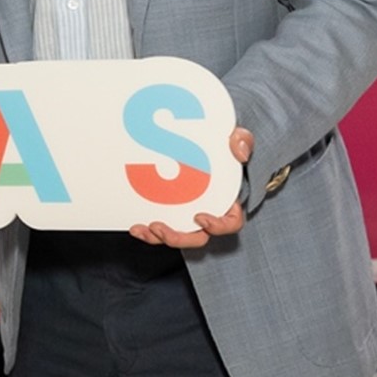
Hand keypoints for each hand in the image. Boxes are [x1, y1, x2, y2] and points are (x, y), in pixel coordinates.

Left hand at [131, 127, 252, 246]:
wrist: (194, 140)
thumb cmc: (220, 145)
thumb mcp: (234, 138)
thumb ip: (242, 141)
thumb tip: (240, 152)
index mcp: (227, 201)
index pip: (231, 223)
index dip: (218, 226)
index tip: (200, 217)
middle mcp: (207, 212)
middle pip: (198, 237)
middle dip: (179, 238)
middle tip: (159, 227)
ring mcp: (186, 214)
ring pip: (176, 236)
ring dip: (158, 238)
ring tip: (142, 229)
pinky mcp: (168, 211)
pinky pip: (159, 228)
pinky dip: (147, 231)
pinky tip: (134, 226)